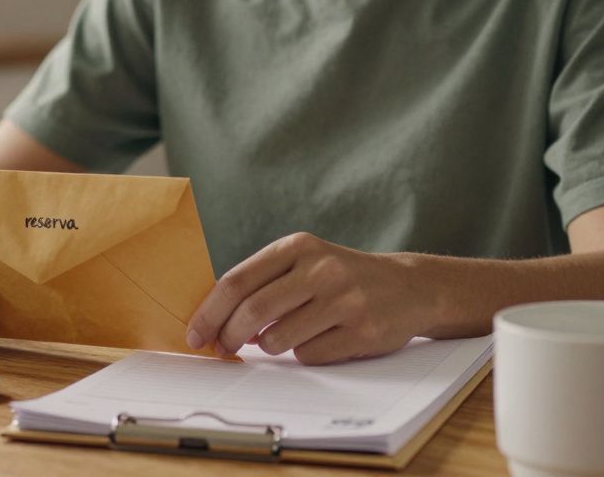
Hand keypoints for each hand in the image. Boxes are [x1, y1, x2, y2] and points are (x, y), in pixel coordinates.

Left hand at [186, 233, 428, 364]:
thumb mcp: (303, 262)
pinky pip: (308, 356)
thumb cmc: (342, 276)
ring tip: (285, 336)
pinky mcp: (361, 331)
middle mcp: (320, 268)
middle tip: (223, 349)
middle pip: (251, 312)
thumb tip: (215, 319)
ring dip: (270, 347)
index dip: (209, 312)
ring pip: (277, 340)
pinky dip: (304, 354)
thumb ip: (262, 283)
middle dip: (228, 337)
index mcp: (297, 246)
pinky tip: (321, 339)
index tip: (195, 334)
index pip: (237, 281)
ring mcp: (343, 299)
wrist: (408, 286)